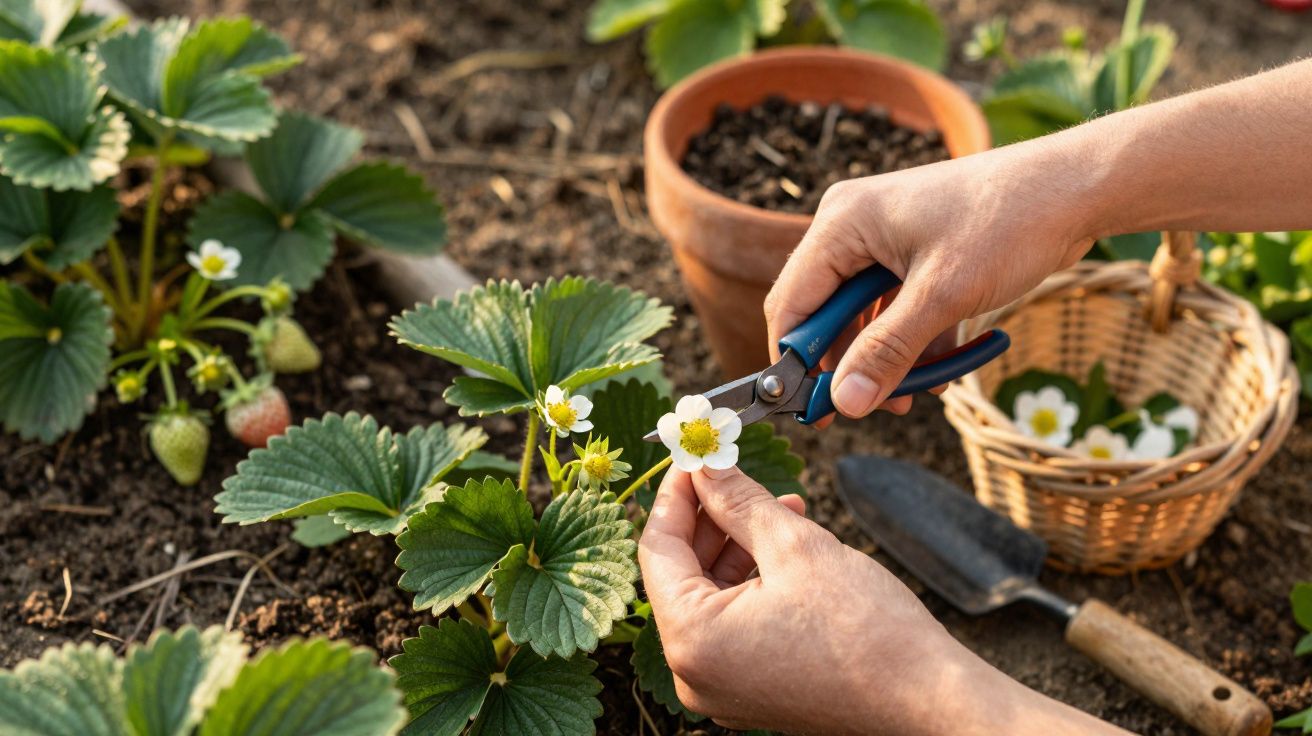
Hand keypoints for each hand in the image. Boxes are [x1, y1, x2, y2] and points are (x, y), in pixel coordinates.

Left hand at [639, 466, 1131, 735]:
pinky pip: (732, 623)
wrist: (926, 701)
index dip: (676, 495)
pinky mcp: (750, 689)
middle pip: (680, 574)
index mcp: (692, 640)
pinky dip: (750, 581)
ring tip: (777, 506)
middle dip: (710, 518)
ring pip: (708, 595)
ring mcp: (721, 685)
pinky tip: (784, 546)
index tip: (694, 457)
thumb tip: (706, 466)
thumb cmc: (867, 632)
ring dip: (735, 545)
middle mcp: (694, 672)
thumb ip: (738, 501)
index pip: (657, 549)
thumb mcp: (795, 546)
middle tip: (734, 472)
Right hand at [763, 144, 1095, 419]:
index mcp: (842, 222)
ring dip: (884, 358)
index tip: (812, 409)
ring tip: (911, 398)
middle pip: (826, 312)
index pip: (793, 302)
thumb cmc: (1008, 222)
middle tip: (867, 408)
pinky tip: (938, 373)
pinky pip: (897, 308)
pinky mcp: (917, 254)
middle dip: (849, 363)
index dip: (797, 359)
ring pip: (864, 316)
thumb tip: (845, 403)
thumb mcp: (943, 295)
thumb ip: (887, 351)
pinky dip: (912, 341)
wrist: (1076, 188)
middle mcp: (854, 227)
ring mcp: (886, 240)